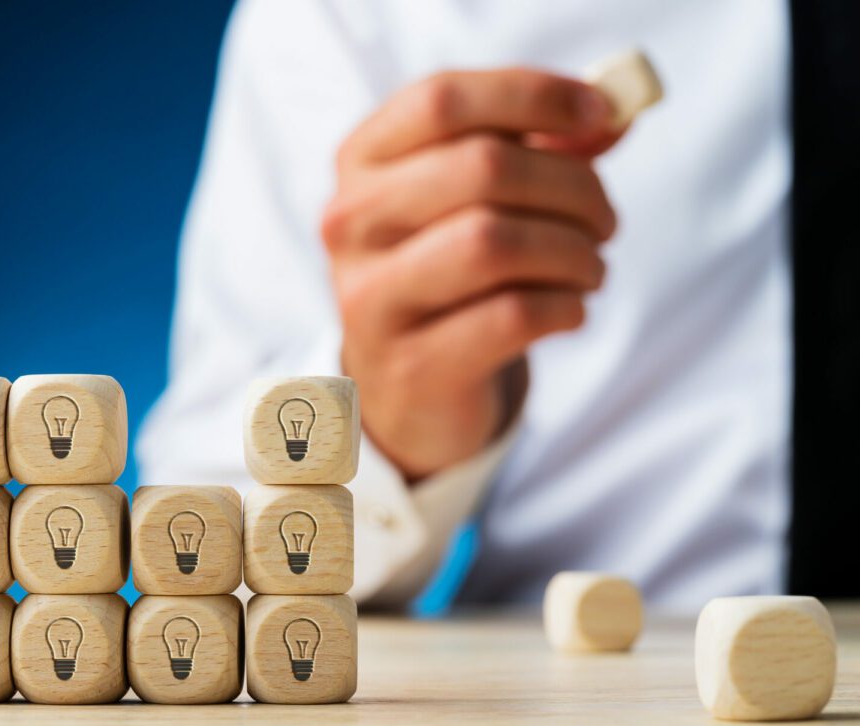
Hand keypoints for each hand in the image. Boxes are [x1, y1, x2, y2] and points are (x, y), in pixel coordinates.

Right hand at [321, 69, 619, 479]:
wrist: (408, 387)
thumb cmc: (451, 276)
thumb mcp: (478, 200)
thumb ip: (540, 147)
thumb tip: (615, 113)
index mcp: (363, 163)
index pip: (443, 101)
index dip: (533, 95)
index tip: (600, 111)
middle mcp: (351, 224)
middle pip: (483, 167)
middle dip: (573, 187)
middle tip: (605, 220)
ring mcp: (372, 298)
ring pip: (494, 243)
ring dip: (573, 252)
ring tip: (591, 269)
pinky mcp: (411, 365)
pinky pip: (511, 317)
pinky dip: (565, 307)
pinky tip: (570, 310)